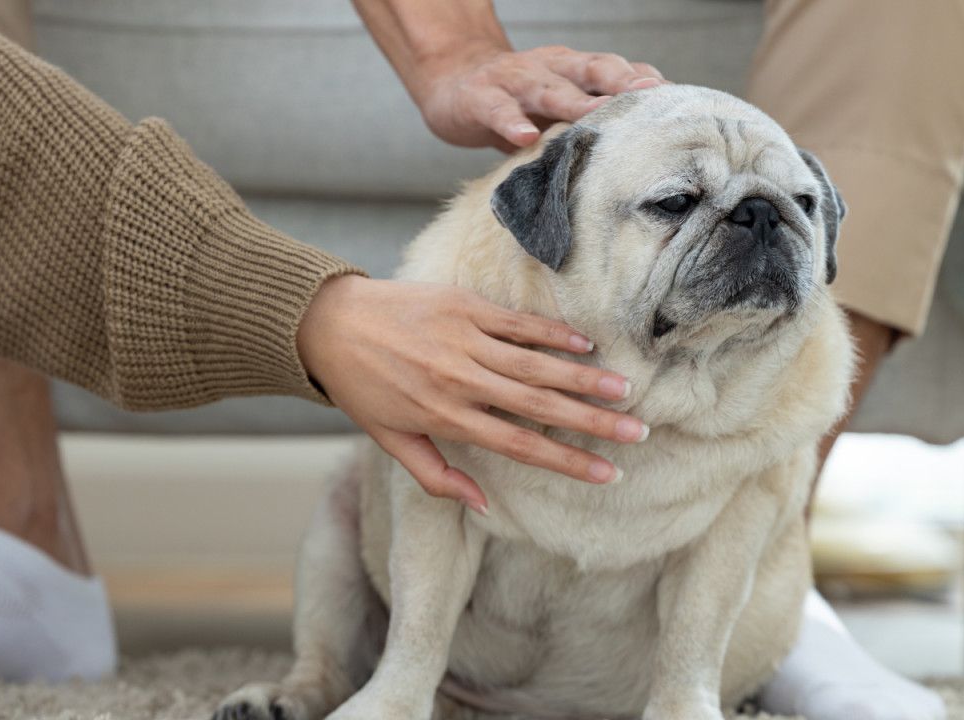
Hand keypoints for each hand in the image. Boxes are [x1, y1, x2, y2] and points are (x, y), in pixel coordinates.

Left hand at [297, 275, 646, 511]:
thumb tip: (483, 506)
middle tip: (636, 432)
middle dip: (592, 421)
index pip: (519, 446)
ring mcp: (463, 340)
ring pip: (535, 362)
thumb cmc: (361, 387)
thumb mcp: (391, 440)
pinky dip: (552, 332)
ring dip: (584, 376)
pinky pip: (517, 322)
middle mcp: (459, 380)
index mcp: (445, 418)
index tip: (607, 473)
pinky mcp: (463, 306)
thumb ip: (437, 476)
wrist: (327, 323)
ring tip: (625, 389)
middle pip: (538, 404)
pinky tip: (586, 342)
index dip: (567, 461)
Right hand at [415, 43, 665, 149]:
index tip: (678, 101)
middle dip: (624, 83)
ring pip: (547, 87)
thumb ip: (596, 122)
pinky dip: (510, 121)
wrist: (453, 81)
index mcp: (574, 69)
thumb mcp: (561, 106)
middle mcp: (550, 67)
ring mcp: (513, 79)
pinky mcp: (478, 96)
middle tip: (652, 97)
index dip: (646, 82)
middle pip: (592, 71)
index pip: (617, 71)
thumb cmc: (518, 100)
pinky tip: (524, 137)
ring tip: (596, 116)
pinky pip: (496, 108)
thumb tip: (647, 154)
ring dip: (573, 102)